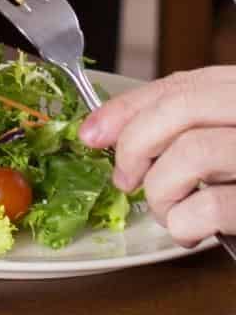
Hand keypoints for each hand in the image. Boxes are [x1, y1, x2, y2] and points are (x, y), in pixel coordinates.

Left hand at [78, 68, 235, 246]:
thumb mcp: (230, 140)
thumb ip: (191, 127)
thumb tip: (108, 131)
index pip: (182, 84)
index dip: (127, 108)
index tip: (92, 133)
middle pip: (181, 109)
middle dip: (136, 145)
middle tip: (127, 180)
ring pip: (193, 153)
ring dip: (161, 190)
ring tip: (168, 211)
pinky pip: (214, 205)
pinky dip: (185, 222)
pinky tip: (189, 230)